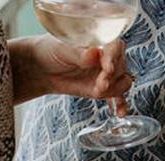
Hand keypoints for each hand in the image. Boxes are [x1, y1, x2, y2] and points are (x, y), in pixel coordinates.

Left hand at [9, 36, 131, 103]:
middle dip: (112, 78)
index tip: (107, 68)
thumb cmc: (51, 51)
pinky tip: (120, 112)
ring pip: (123, 82)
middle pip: (121, 67)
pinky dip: (121, 105)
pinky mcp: (104, 90)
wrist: (42, 69)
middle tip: (100, 84)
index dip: (114, 58)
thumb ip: (79, 53)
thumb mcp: (61, 49)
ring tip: (98, 93)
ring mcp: (107, 75)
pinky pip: (118, 97)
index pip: (115, 48)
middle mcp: (106, 58)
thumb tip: (93, 54)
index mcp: (99, 43)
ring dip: (115, 90)